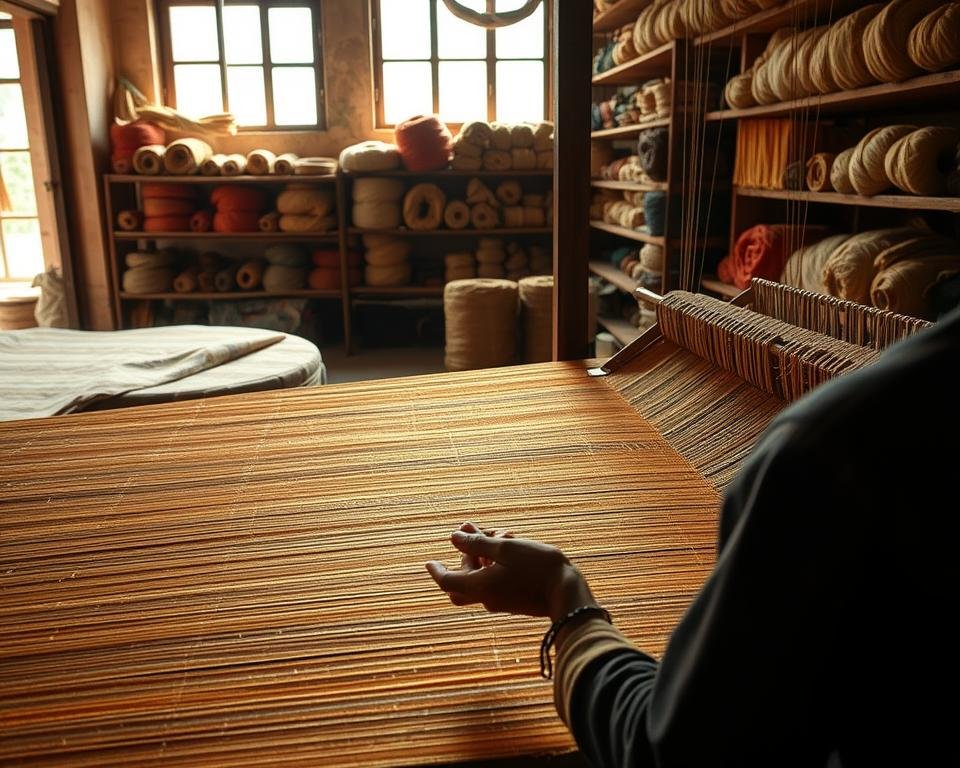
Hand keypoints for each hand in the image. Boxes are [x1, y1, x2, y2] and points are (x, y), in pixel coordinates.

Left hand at [425, 522, 595, 620]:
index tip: (429, 562)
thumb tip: (453, 538)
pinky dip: (498, 563)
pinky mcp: (516, 599)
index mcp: (480, 587)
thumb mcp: (505, 549)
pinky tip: (512, 544)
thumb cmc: (537, 568)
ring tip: (501, 532)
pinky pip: (498, 580)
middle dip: (466, 555)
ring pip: (483, 576)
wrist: (568, 594)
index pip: (447, 582)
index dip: (437, 571)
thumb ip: (477, 544)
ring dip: (486, 554)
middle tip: (470, 532)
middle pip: (464, 580)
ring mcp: (503, 601)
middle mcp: (488, 597)